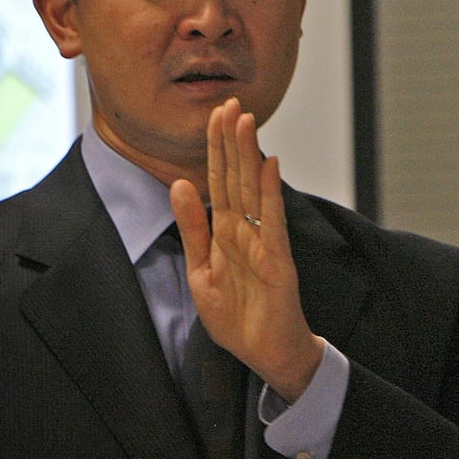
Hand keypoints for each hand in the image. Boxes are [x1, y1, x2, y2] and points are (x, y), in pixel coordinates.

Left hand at [168, 97, 324, 401]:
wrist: (267, 356)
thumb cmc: (238, 317)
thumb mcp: (201, 271)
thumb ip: (193, 228)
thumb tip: (180, 184)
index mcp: (225, 232)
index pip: (220, 181)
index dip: (216, 149)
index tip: (214, 114)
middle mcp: (246, 230)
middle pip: (237, 176)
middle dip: (231, 140)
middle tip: (229, 101)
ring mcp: (264, 243)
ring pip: (253, 190)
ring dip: (249, 155)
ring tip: (246, 121)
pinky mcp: (278, 262)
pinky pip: (271, 222)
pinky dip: (269, 193)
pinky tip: (268, 164)